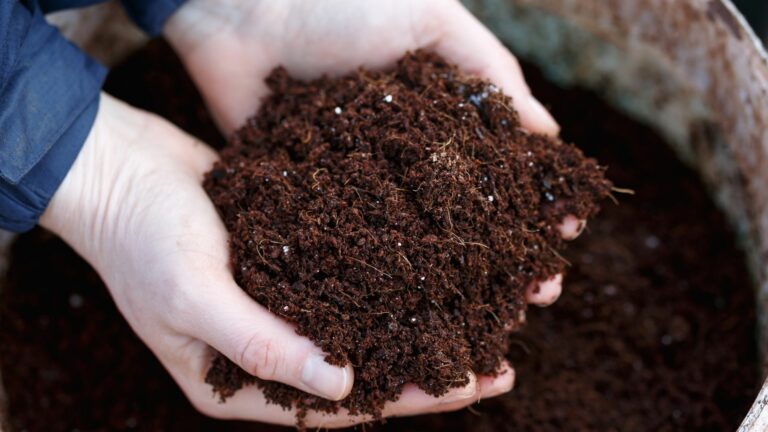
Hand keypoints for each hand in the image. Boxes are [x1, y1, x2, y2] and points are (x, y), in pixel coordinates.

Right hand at [41, 94, 515, 426]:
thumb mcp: (191, 295)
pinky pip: (344, 281)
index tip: (467, 385)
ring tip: (479, 323)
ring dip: (414, 324)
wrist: (118, 167)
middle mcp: (262, 349)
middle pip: (358, 370)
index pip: (334, 405)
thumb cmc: (139, 238)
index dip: (402, 399)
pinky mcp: (285, 260)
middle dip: (425, 369)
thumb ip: (260, 343)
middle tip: (497, 365)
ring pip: (359, 326)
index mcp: (235, 379)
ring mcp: (276, 305)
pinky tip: (429, 272)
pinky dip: (386, 282)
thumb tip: (341, 387)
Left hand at [164, 0, 577, 306]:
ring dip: (450, 283)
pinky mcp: (312, 197)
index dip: (534, 205)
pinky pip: (350, 244)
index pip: (499, 170)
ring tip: (486, 318)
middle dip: (504, 258)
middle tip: (536, 296)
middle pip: (465, 218)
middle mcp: (406, 156)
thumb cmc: (343, 2)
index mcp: (439, 116)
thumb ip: (489, 70)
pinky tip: (404, 312)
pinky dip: (377, 279)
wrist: (244, 8)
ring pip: (414, 243)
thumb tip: (549, 134)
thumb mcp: (430, 18)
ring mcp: (361, 182)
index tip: (563, 237)